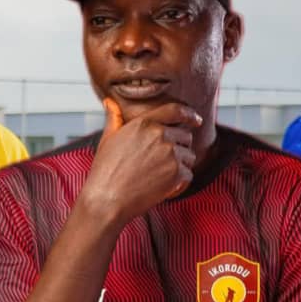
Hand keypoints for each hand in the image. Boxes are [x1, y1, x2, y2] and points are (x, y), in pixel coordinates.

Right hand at [82, 98, 200, 225]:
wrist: (107, 199)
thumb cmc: (105, 171)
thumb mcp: (107, 139)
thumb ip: (114, 119)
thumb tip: (110, 102)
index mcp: (144, 123)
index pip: (175, 110)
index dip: (189, 114)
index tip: (195, 119)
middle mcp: (160, 135)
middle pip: (185, 136)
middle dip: (178, 147)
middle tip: (161, 161)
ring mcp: (171, 154)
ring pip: (189, 156)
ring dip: (179, 165)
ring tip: (157, 174)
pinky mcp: (177, 173)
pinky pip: (188, 174)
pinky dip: (179, 181)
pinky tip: (161, 186)